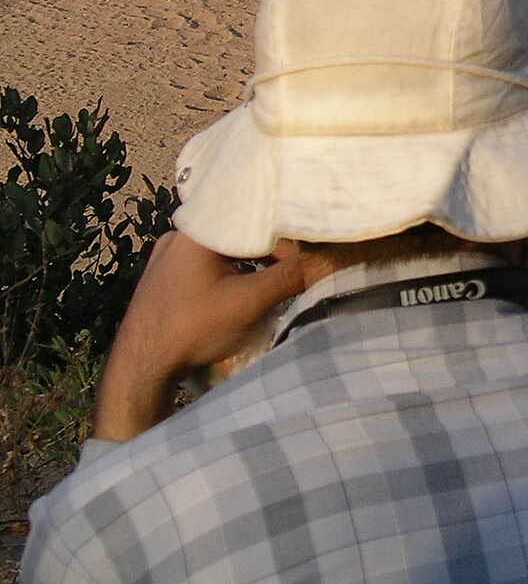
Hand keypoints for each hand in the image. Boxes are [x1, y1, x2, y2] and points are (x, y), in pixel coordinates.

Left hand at [93, 232, 305, 441]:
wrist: (140, 370)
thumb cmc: (192, 329)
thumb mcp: (250, 301)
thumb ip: (292, 275)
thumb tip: (331, 258)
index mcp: (196, 231)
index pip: (252, 214)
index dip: (284, 231)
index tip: (306, 250)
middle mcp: (178, 236)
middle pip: (237, 230)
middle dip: (269, 246)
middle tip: (295, 264)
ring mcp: (167, 258)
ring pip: (223, 247)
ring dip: (250, 261)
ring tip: (274, 277)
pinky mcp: (164, 279)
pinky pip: (207, 263)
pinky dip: (230, 271)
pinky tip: (244, 288)